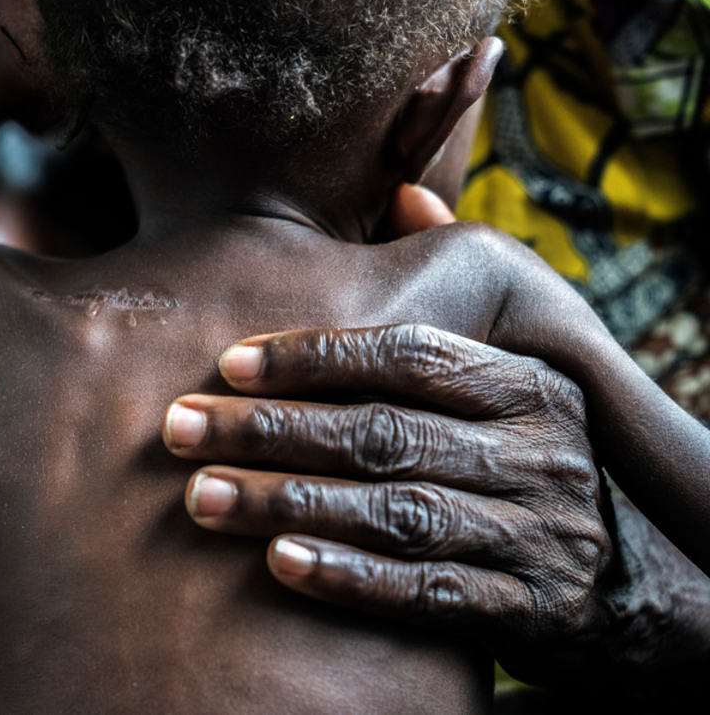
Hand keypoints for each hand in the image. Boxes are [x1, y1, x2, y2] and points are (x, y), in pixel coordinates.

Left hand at [163, 324, 612, 683]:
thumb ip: (450, 295)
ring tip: (201, 495)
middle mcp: (538, 455)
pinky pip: (426, 591)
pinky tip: (279, 562)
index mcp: (526, 386)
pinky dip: (350, 575)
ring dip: (288, 502)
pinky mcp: (527, 609)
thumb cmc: (525, 463)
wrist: (622, 587)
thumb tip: (406, 195)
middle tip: (180, 427)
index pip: (409, 355)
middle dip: (271, 428)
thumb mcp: (512, 378)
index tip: (228, 363)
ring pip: (394, 512)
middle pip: (384, 433)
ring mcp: (537, 535)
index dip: (315, 355)